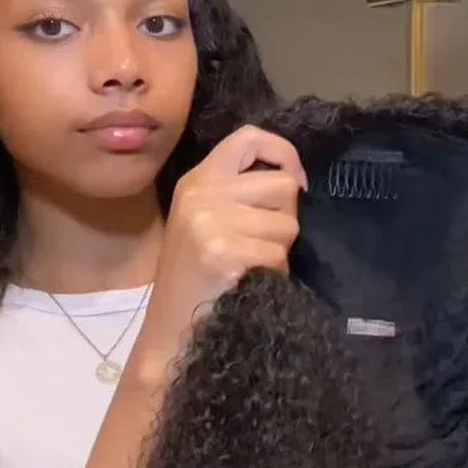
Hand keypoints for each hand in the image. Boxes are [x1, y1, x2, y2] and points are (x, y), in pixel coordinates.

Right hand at [133, 125, 307, 379]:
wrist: (171, 329)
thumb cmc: (195, 279)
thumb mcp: (206, 220)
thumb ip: (240, 193)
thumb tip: (296, 180)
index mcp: (197, 180)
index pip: (249, 137)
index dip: (284, 153)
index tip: (296, 182)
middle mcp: (201, 192)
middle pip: (283, 186)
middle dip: (284, 219)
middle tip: (259, 244)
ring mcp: (209, 220)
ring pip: (287, 224)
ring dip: (279, 251)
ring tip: (250, 265)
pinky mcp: (223, 251)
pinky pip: (277, 254)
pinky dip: (274, 273)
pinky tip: (249, 282)